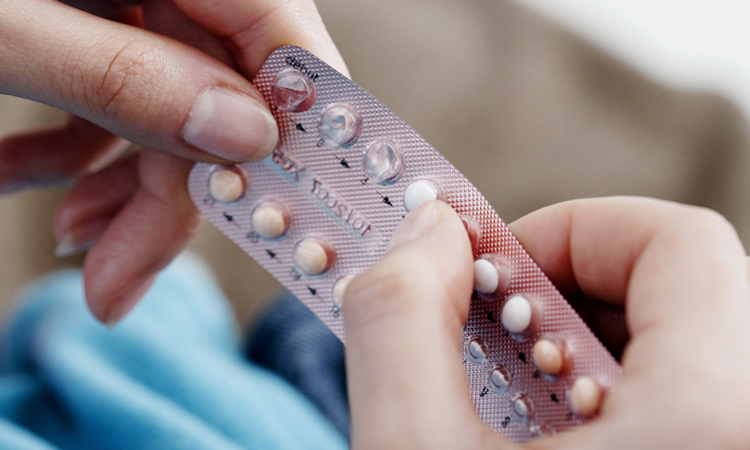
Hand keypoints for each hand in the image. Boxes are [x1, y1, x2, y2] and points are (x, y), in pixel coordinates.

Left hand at [0, 0, 345, 324]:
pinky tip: (23, 184)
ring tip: (74, 246)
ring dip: (123, 188)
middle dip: (175, 195)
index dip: (291, 125)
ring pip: (167, 107)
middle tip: (124, 277)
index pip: (277, 31)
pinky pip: (108, 97)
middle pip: (219, 91)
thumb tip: (238, 136)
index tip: (276, 209)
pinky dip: (70, 155)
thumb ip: (118, 76)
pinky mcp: (84, 26)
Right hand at [343, 197, 749, 449]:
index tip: (495, 268)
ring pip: (689, 349)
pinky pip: (694, 402)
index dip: (573, 229)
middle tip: (495, 336)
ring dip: (587, 349)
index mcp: (712, 423)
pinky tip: (550, 438)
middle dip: (568, 293)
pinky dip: (614, 395)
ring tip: (519, 398)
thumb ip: (402, 317)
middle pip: (685, 292)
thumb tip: (428, 232)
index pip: (679, 243)